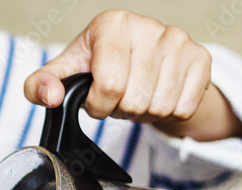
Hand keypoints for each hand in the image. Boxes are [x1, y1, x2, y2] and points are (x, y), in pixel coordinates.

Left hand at [24, 10, 241, 141]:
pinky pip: (183, 108)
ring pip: (160, 107)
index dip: (99, 105)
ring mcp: (178, 40)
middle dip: (121, 110)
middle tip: (119, 98)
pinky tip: (158, 95)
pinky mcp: (201, 57)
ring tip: (136, 96)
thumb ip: (40, 86)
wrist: (143, 64)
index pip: (109, 86)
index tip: (96, 99)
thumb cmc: (100, 67)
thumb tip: (50, 97)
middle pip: (134, 100)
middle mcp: (148, 27)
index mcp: (112, 24)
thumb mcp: (65, 74)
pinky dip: (168, 113)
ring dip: (144, 113)